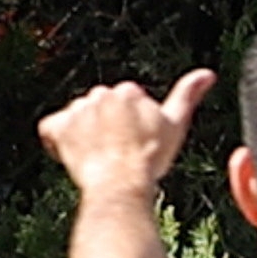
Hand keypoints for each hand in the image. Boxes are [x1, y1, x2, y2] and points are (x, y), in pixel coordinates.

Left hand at [38, 69, 212, 197]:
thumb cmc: (150, 159)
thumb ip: (187, 95)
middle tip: (113, 153)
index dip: (126, 127)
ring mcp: (77, 111)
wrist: (121, 184)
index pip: (121, 105)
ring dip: (81, 136)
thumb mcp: (175, 125)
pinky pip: (49, 130)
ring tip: (96, 157)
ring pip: (75, 119)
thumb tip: (207, 73)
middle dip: (102, 129)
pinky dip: (56, 141)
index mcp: (127, 90)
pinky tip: (70, 155)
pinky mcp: (58, 128)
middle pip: (97, 111)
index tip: (131, 144)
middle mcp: (99, 94)